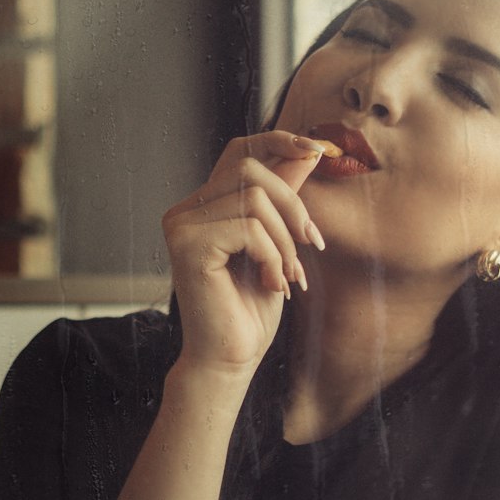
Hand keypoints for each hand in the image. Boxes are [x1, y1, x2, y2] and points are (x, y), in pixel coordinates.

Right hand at [163, 132, 326, 373]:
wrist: (230, 358)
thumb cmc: (250, 308)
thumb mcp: (279, 242)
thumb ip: (284, 197)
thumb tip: (308, 151)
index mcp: (205, 205)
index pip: (240, 150)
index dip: (279, 141)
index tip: (317, 150)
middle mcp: (186, 209)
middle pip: (250, 168)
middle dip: (292, 204)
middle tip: (311, 244)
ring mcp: (181, 225)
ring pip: (254, 198)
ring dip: (285, 240)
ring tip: (286, 275)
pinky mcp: (188, 245)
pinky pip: (249, 227)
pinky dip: (272, 256)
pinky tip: (271, 284)